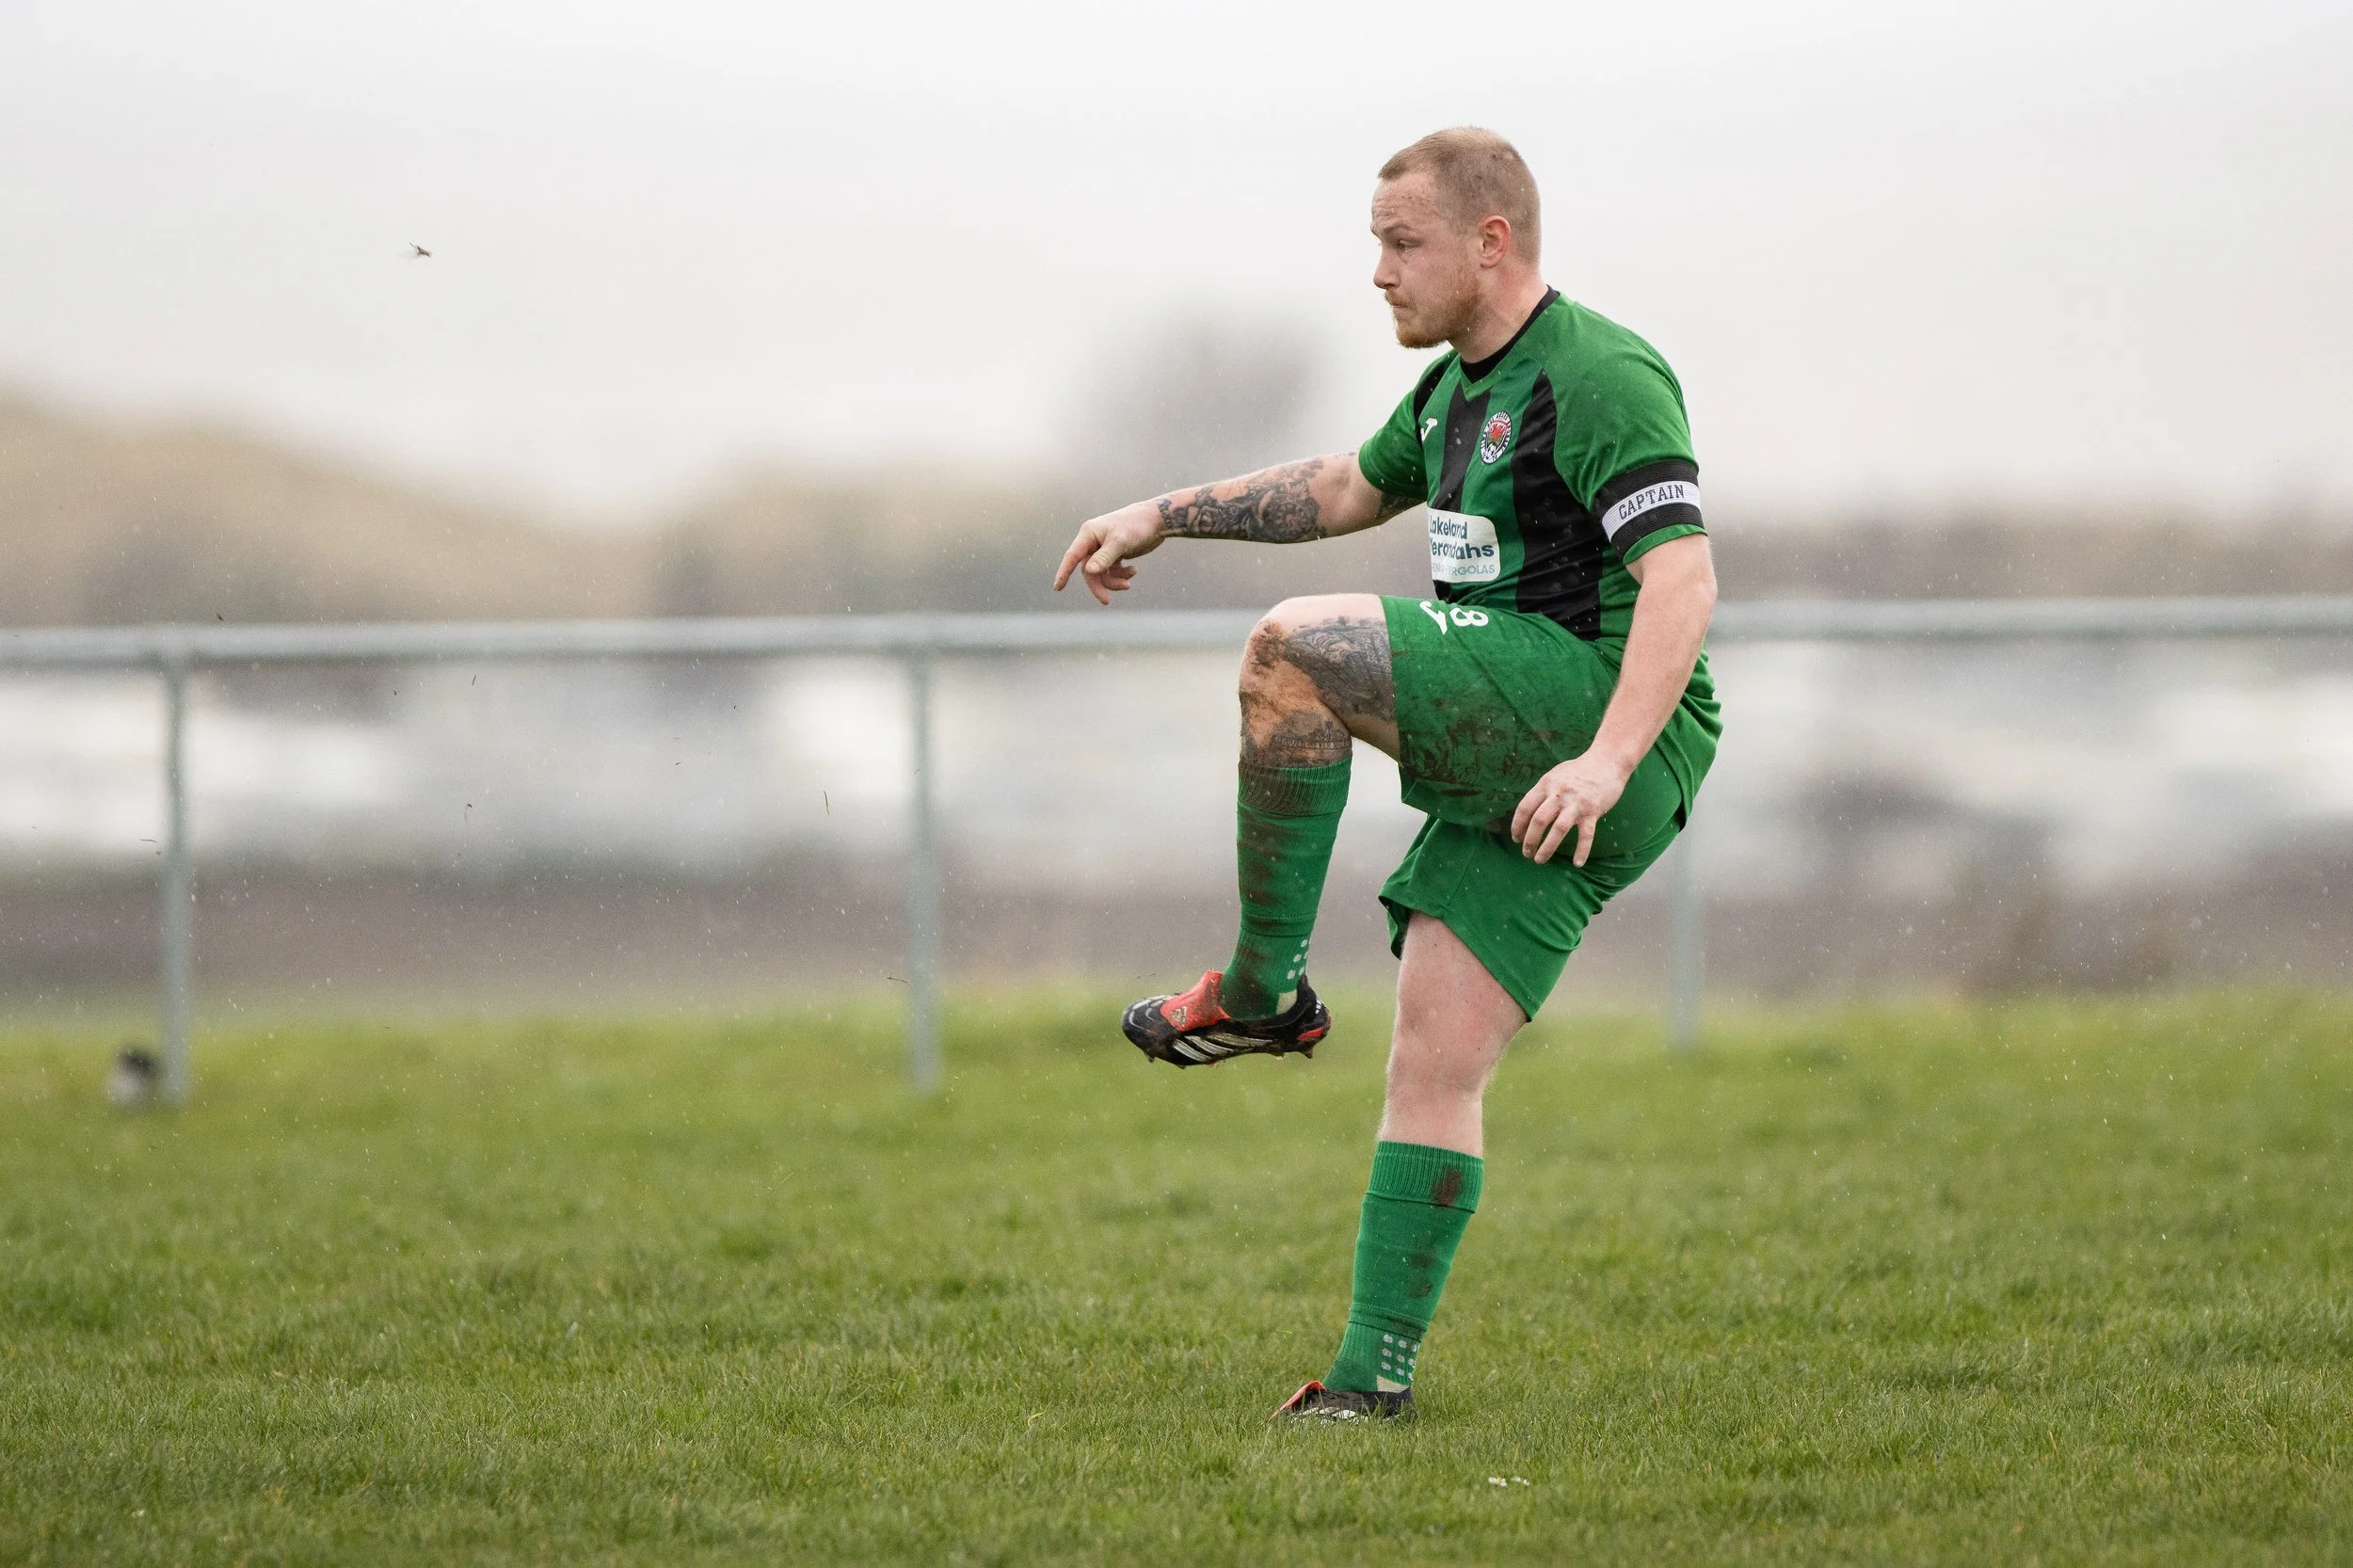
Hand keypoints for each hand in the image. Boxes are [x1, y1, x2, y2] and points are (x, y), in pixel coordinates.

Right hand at [1053, 502, 1165, 604]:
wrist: (1157, 519)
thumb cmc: (1137, 526)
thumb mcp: (1121, 542)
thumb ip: (1104, 557)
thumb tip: (1088, 571)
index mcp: (1089, 534)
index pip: (1072, 556)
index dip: (1064, 572)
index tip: (1058, 588)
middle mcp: (1093, 541)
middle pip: (1089, 570)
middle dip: (1099, 585)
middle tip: (1107, 601)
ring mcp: (1104, 548)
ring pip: (1101, 573)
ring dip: (1113, 581)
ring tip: (1128, 583)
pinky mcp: (1115, 553)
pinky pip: (1112, 571)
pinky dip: (1121, 575)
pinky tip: (1134, 571)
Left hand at [1510, 751, 1631, 865]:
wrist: (1607, 762)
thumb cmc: (1579, 771)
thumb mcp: (1555, 775)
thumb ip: (1543, 791)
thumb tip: (1528, 812)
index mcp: (1546, 784)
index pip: (1525, 807)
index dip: (1517, 825)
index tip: (1515, 838)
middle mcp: (1559, 793)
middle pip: (1538, 820)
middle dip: (1529, 840)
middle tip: (1526, 853)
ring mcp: (1576, 803)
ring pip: (1558, 829)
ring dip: (1546, 847)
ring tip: (1539, 859)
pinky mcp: (1593, 811)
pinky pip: (1586, 834)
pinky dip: (1582, 850)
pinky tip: (1577, 863)